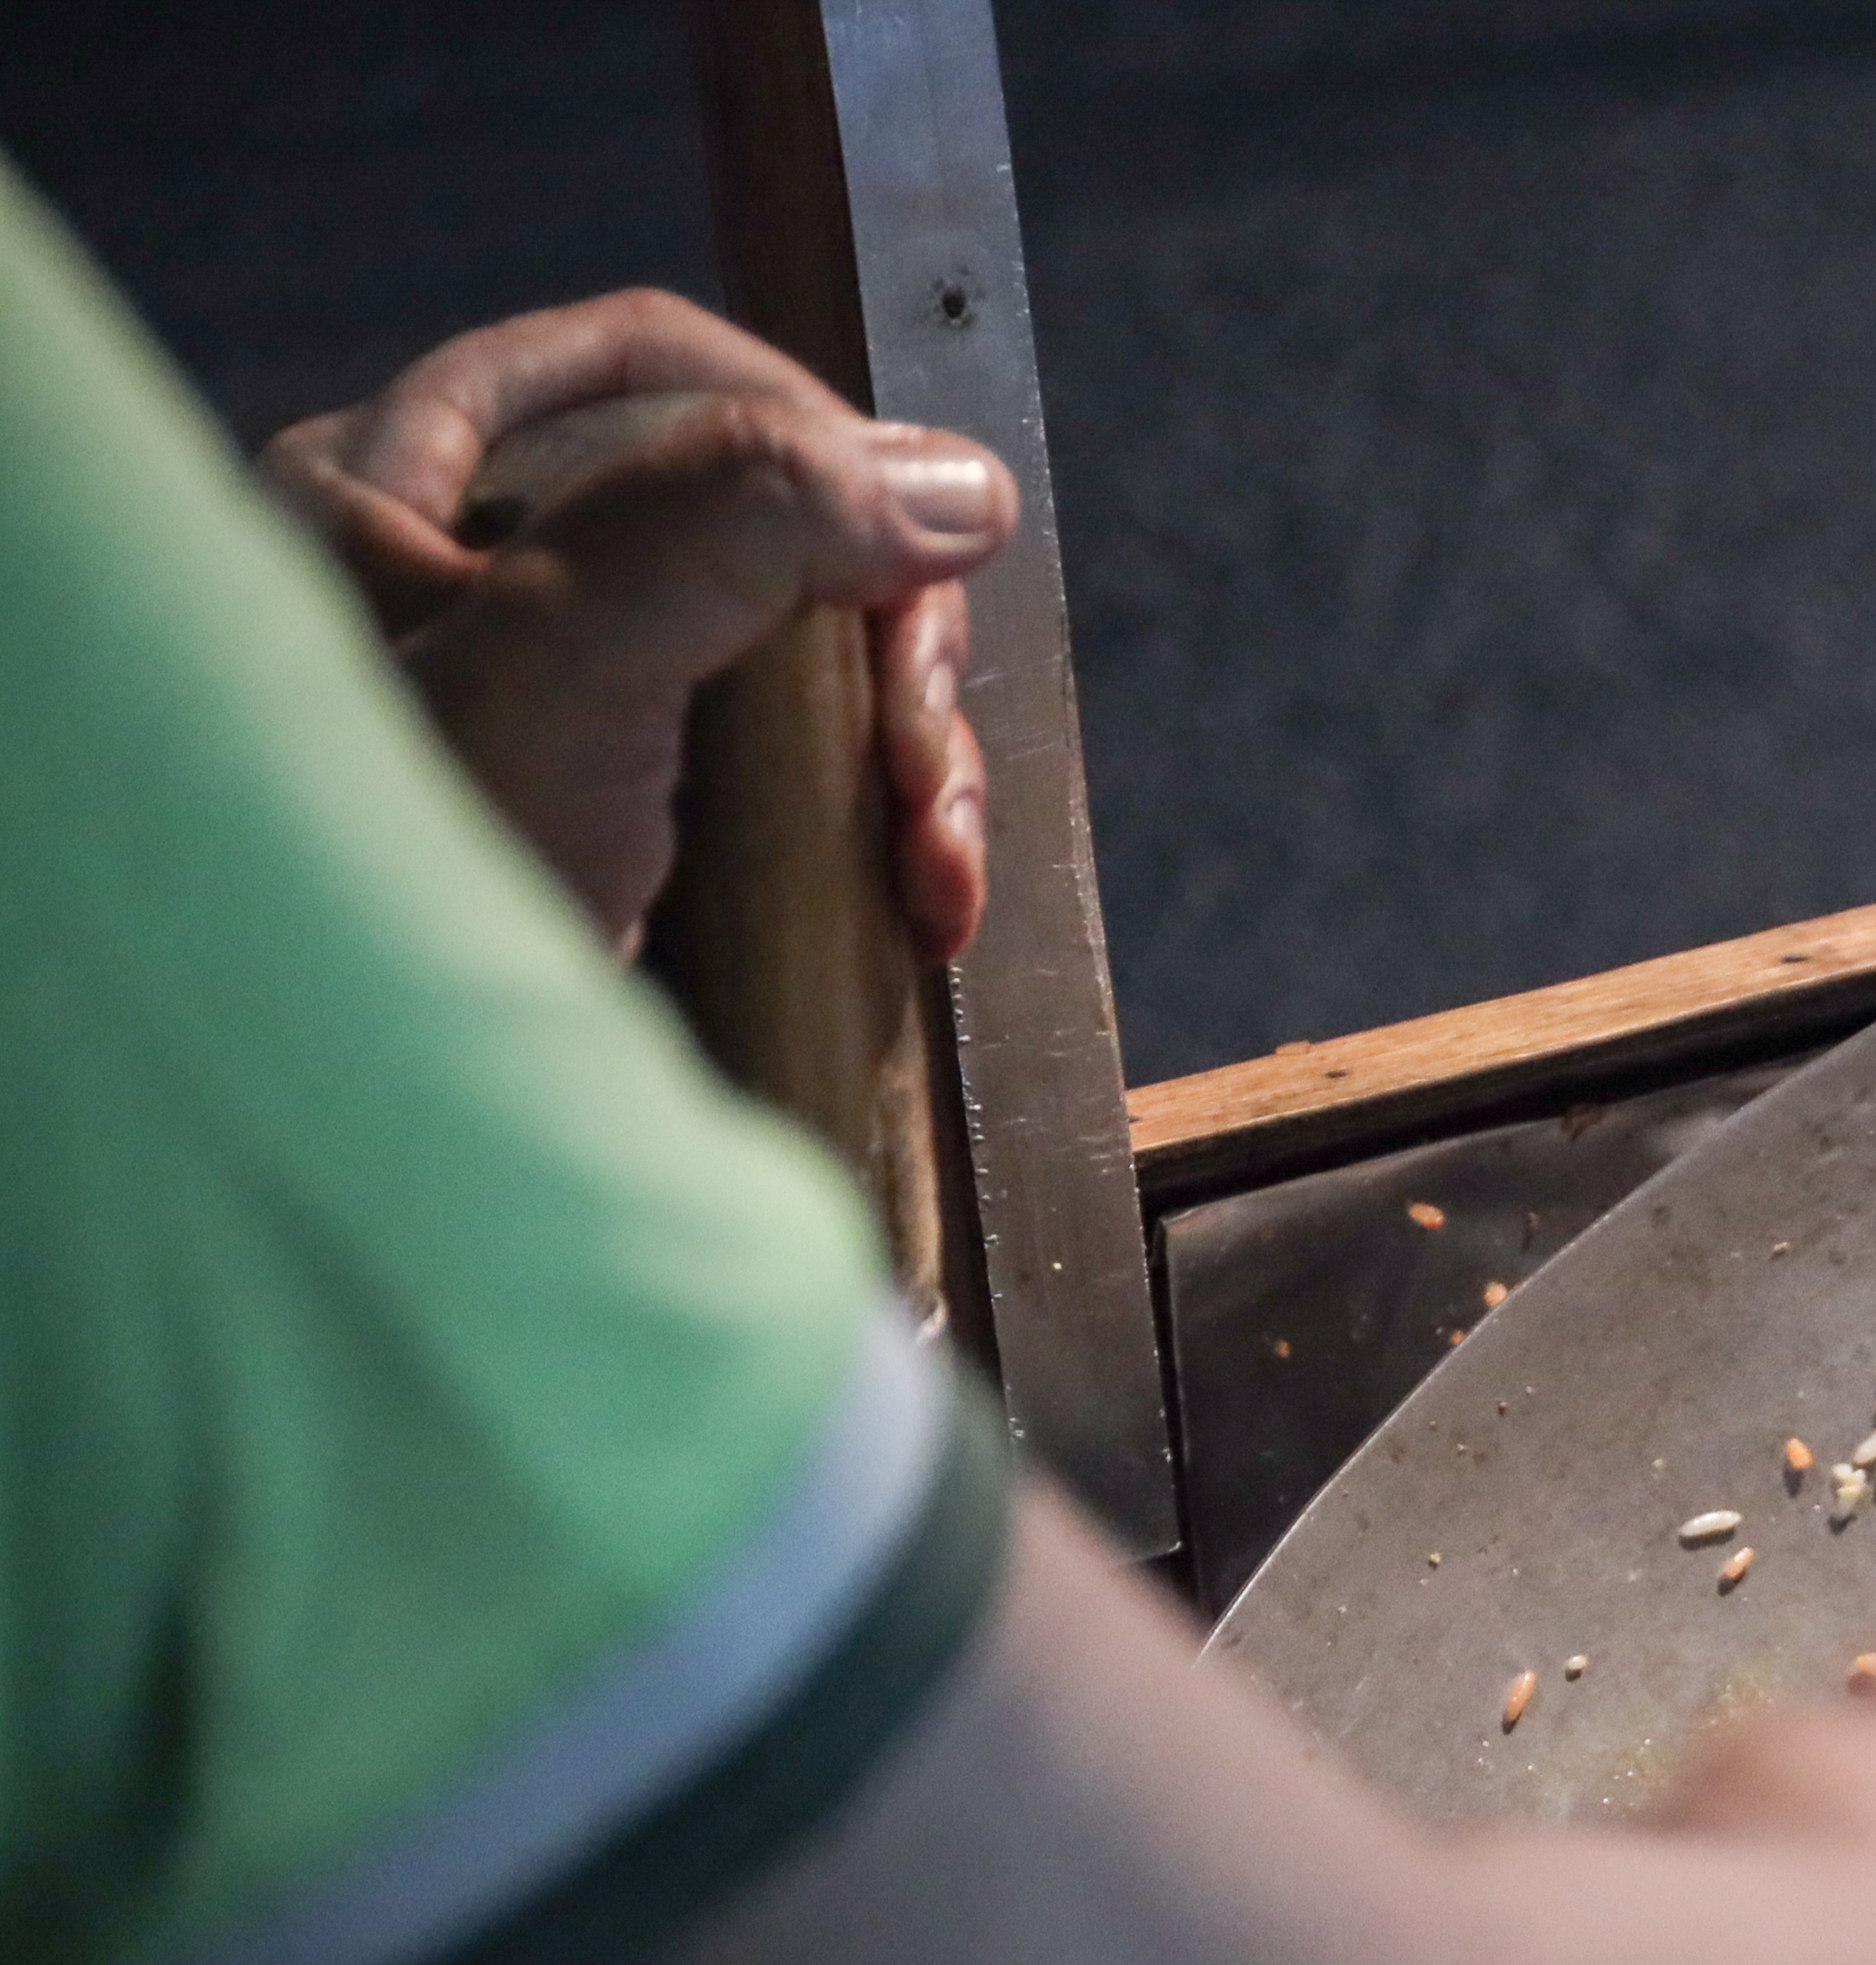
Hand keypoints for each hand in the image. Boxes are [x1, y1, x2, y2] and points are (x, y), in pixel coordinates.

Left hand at [260, 291, 1016, 961]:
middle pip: (770, 527)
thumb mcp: (559, 658)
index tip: (904, 531)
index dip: (798, 422)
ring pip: (820, 666)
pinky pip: (827, 788)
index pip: (641, 367)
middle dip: (887, 640)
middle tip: (918, 752)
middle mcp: (488, 599)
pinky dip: (903, 836)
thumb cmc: (403, 902)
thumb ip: (733, 518)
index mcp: (394, 501)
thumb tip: (955, 482)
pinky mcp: (668, 848)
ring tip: (934, 864)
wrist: (404, 1160)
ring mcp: (587, 731)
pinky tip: (928, 905)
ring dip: (918, 756)